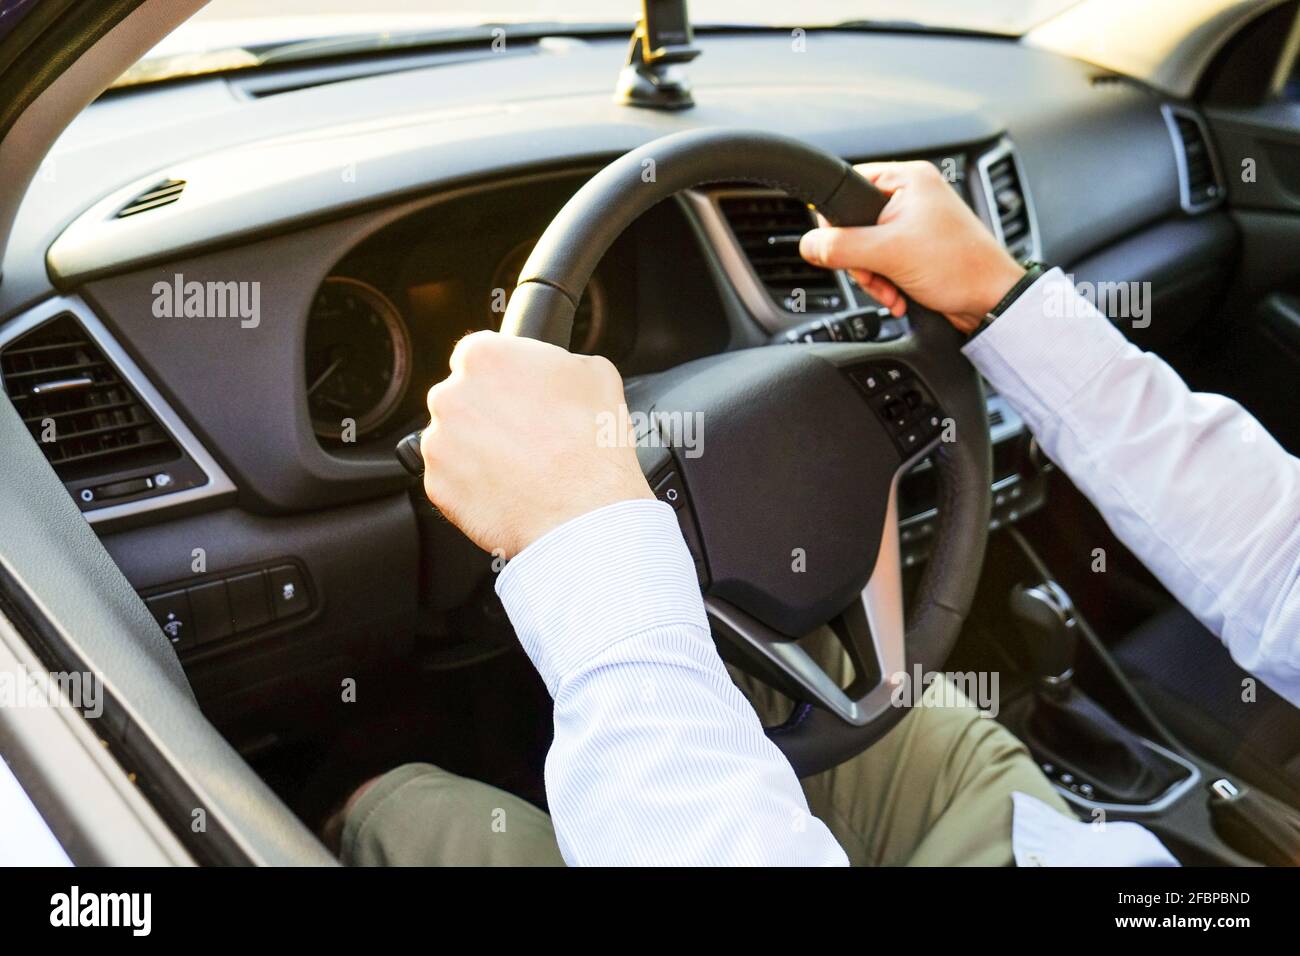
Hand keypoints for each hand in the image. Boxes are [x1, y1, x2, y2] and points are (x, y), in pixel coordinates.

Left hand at [421, 331, 653, 557]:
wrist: (584, 513)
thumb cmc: (593, 445)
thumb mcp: (596, 374)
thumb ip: (559, 360)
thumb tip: (554, 368)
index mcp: (484, 356)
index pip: (481, 353)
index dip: (506, 375)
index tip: (521, 394)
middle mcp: (450, 394)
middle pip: (463, 396)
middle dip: (489, 411)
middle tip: (527, 433)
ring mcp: (439, 442)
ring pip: (455, 438)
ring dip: (479, 448)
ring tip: (521, 465)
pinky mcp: (437, 485)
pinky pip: (452, 478)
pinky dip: (474, 483)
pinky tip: (509, 488)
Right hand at [800, 161, 1025, 333]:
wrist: (992, 301)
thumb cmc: (960, 268)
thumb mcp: (889, 254)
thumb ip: (841, 247)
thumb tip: (807, 245)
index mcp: (907, 179)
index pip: (848, 186)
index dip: (837, 220)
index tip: (842, 246)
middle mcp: (911, 196)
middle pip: (854, 224)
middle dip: (859, 259)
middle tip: (874, 273)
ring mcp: (914, 224)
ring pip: (865, 248)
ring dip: (872, 276)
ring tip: (890, 288)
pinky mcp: (916, 249)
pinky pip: (882, 263)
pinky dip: (884, 282)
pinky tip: (897, 294)